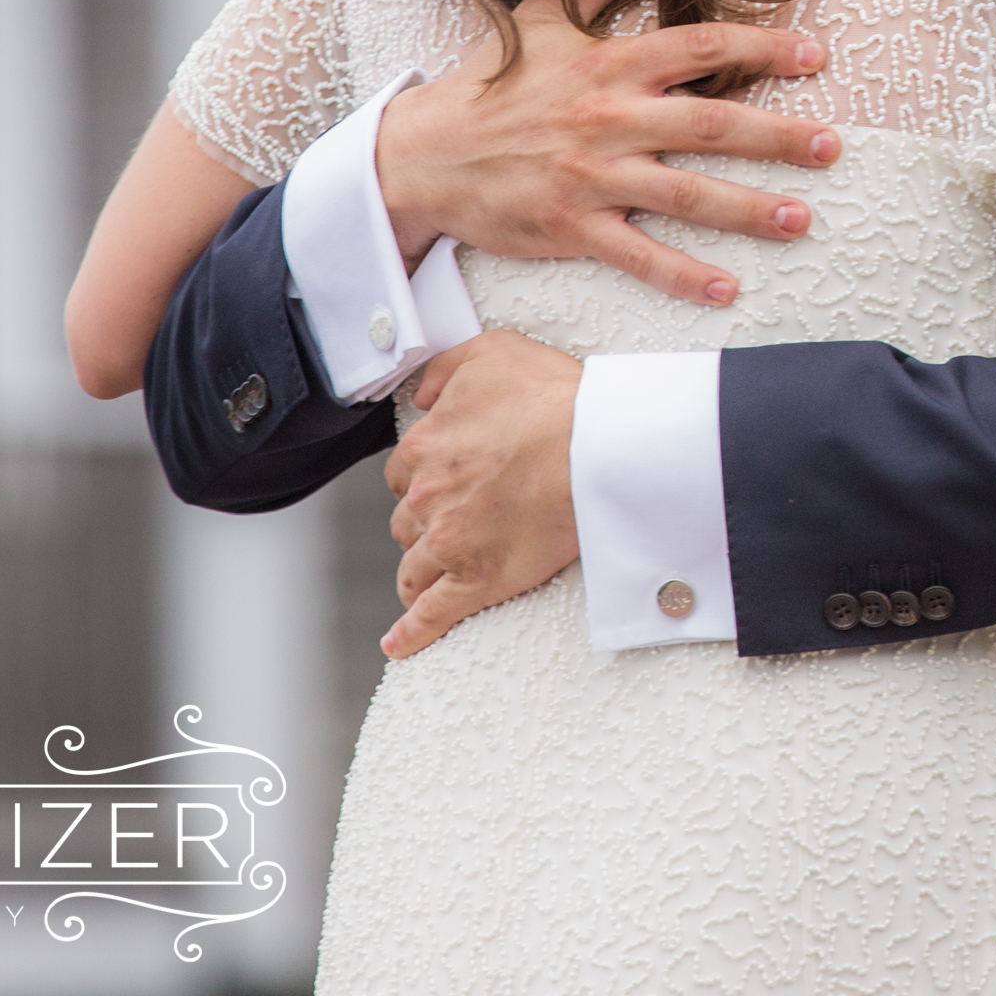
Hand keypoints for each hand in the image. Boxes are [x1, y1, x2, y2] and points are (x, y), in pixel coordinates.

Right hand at [378, 0, 838, 306]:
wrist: (424, 153)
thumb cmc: (492, 84)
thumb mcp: (542, 22)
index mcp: (610, 63)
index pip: (700, 49)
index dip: (762, 49)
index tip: (816, 54)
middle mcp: (610, 117)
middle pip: (712, 126)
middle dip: (779, 137)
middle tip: (833, 146)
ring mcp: (593, 176)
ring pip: (687, 195)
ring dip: (750, 210)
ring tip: (803, 219)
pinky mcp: (573, 226)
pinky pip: (639, 255)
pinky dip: (684, 274)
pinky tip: (727, 288)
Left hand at [381, 331, 581, 659]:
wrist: (595, 445)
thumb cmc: (553, 397)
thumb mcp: (491, 353)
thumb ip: (445, 369)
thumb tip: (423, 394)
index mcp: (426, 447)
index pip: (402, 471)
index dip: (423, 477)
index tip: (442, 482)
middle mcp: (428, 496)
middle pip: (407, 519)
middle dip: (424, 521)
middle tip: (454, 520)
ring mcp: (449, 543)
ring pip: (414, 566)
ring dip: (421, 570)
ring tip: (434, 576)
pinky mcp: (476, 580)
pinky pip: (431, 615)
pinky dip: (411, 633)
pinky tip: (399, 643)